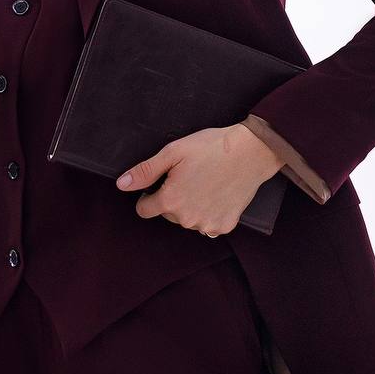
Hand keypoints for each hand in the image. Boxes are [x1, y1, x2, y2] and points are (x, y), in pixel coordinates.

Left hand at [115, 124, 283, 236]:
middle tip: (189, 176)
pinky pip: (207, 225)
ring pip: (187, 220)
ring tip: (205, 183)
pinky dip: (209, 213)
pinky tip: (217, 194)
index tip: (161, 183)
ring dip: (191, 207)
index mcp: (170, 200)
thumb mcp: (173, 152)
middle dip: (173, 198)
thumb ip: (145, 171)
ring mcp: (206, 225)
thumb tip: (123, 184)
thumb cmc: (212, 148)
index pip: (144, 209)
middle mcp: (186, 219)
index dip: (149, 195)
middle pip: (167, 214)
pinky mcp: (224, 226)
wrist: (251, 152)